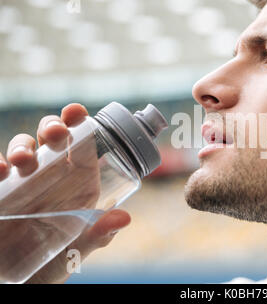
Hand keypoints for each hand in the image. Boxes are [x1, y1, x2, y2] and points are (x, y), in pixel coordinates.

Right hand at [0, 103, 130, 283]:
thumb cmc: (51, 263)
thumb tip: (123, 218)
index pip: (80, 147)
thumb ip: (95, 237)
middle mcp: (50, 179)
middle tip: (55, 134)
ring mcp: (22, 183)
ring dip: (21, 146)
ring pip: (21, 150)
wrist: (16, 281)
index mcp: (76, 185)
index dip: (79, 126)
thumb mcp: (75, 252)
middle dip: (51, 127)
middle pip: (50, 140)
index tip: (77, 112)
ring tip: (22, 160)